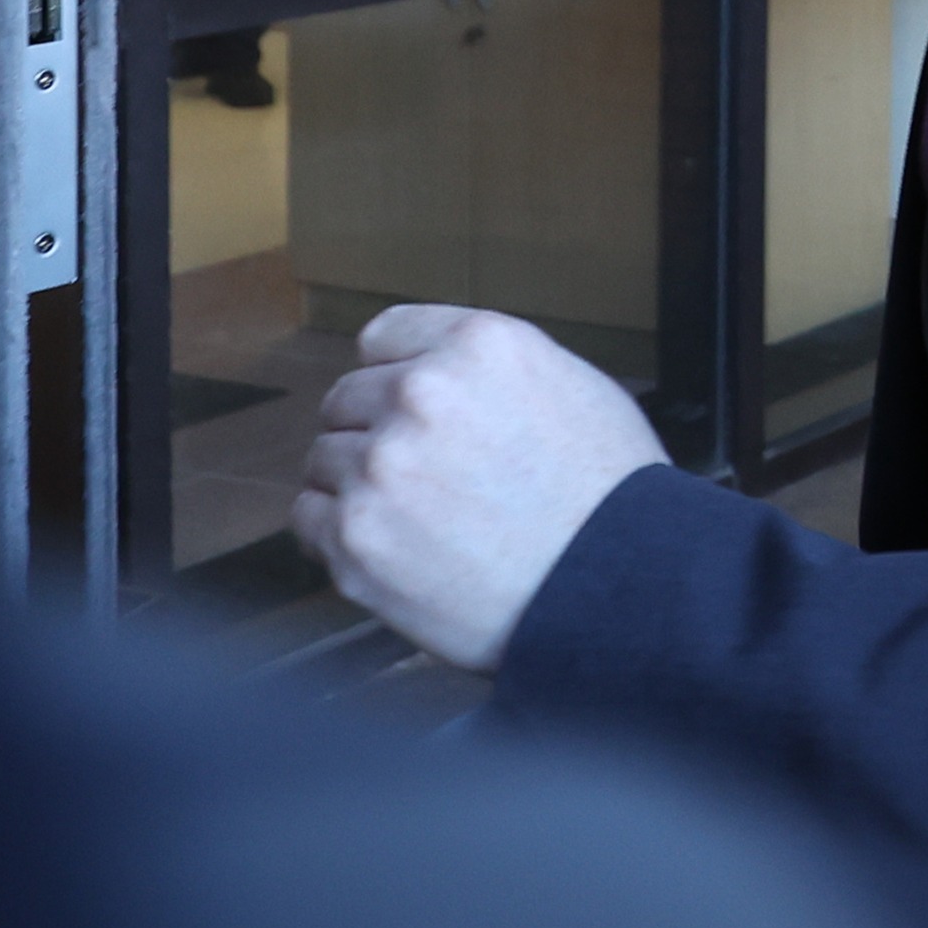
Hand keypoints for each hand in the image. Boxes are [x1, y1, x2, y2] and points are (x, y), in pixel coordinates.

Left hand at [294, 304, 666, 670]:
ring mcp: (380, 468)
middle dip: (376, 431)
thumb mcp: (569, 386)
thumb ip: (485, 373)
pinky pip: (309, 517)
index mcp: (476, 347)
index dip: (397, 375)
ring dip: (358, 484)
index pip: (384, 337)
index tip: (408, 407)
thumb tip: (428, 377)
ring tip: (415, 519)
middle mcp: (419, 395)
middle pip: (347, 398)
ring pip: (325, 458)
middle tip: (422, 476)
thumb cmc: (609, 497)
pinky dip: (337, 532)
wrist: (619, 591)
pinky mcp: (357, 539)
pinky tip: (389, 546)